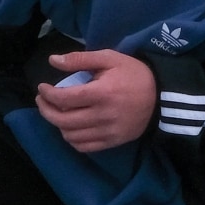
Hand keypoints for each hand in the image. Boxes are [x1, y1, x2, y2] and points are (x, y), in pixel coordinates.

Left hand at [35, 49, 156, 152]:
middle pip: (62, 120)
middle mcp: (103, 116)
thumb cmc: (134, 73)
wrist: (161, 95)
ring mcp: (108, 132)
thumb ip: (79, 59)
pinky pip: (84, 147)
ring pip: (71, 136)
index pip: (63, 99)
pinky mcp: (113, 142)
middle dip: (46, 110)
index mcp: (101, 93)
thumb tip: (53, 60)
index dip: (47, 94)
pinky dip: (72, 139)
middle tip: (43, 101)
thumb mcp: (109, 58)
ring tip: (57, 112)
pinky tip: (71, 127)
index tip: (42, 88)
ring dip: (58, 125)